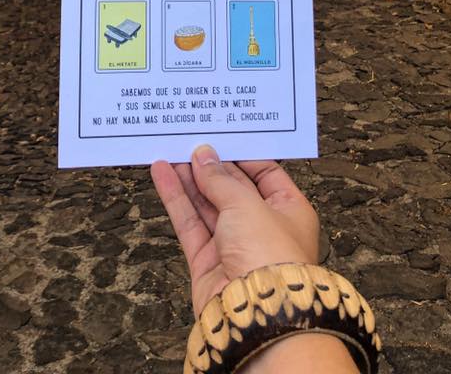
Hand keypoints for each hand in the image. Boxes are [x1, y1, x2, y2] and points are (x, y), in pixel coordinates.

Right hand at [151, 145, 318, 317]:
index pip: (265, 174)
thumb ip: (220, 179)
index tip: (220, 137)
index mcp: (289, 210)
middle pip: (232, 188)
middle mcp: (262, 228)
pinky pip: (189, 222)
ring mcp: (233, 246)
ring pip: (207, 204)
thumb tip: (203, 156)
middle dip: (210, 166)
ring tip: (169, 150)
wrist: (257, 312)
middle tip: (189, 140)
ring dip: (189, 178)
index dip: (241, 155)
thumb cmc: (270, 256)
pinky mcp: (208, 262)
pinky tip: (162, 174)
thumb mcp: (247, 204)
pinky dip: (175, 198)